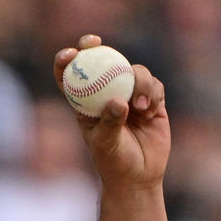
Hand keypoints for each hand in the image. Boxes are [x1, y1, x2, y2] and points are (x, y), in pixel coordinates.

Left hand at [54, 34, 169, 189]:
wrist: (139, 177)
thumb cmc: (114, 163)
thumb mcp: (106, 145)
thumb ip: (110, 123)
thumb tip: (118, 101)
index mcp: (85, 105)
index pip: (71, 78)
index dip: (67, 61)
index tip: (69, 53)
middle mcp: (107, 95)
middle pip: (101, 63)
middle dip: (95, 48)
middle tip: (95, 43)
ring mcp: (130, 96)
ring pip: (134, 72)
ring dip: (139, 82)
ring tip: (141, 106)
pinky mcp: (152, 101)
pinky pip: (154, 85)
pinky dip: (153, 93)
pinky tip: (151, 110)